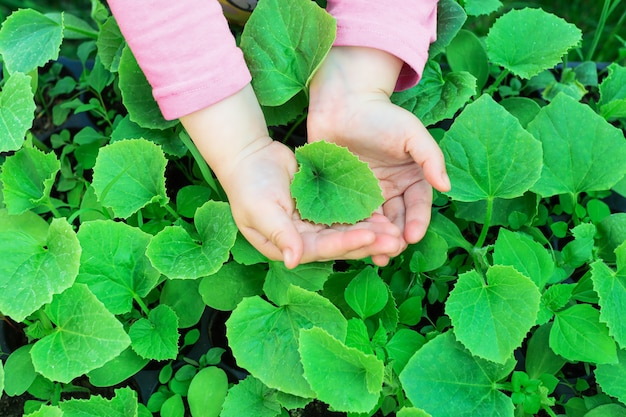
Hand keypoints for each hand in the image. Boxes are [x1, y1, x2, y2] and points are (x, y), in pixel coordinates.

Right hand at [181, 84, 403, 267]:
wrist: (248, 156)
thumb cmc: (248, 184)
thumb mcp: (260, 210)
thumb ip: (280, 233)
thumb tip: (293, 261)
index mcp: (287, 246)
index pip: (321, 249)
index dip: (346, 243)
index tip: (370, 236)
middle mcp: (303, 239)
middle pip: (339, 244)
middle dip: (367, 242)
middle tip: (396, 241)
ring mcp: (313, 224)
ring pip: (346, 230)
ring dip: (371, 231)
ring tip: (397, 231)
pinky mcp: (322, 208)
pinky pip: (345, 214)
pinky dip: (363, 215)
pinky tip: (385, 213)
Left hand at [308, 47, 450, 255]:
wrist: (342, 103)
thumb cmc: (381, 115)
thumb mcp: (411, 133)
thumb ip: (430, 158)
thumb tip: (447, 187)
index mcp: (410, 179)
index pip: (417, 205)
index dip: (417, 221)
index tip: (414, 236)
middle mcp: (390, 191)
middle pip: (396, 220)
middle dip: (396, 237)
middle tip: (392, 251)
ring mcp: (365, 195)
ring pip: (373, 223)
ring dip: (375, 240)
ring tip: (375, 255)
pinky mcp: (342, 196)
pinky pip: (348, 217)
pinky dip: (351, 231)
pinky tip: (350, 244)